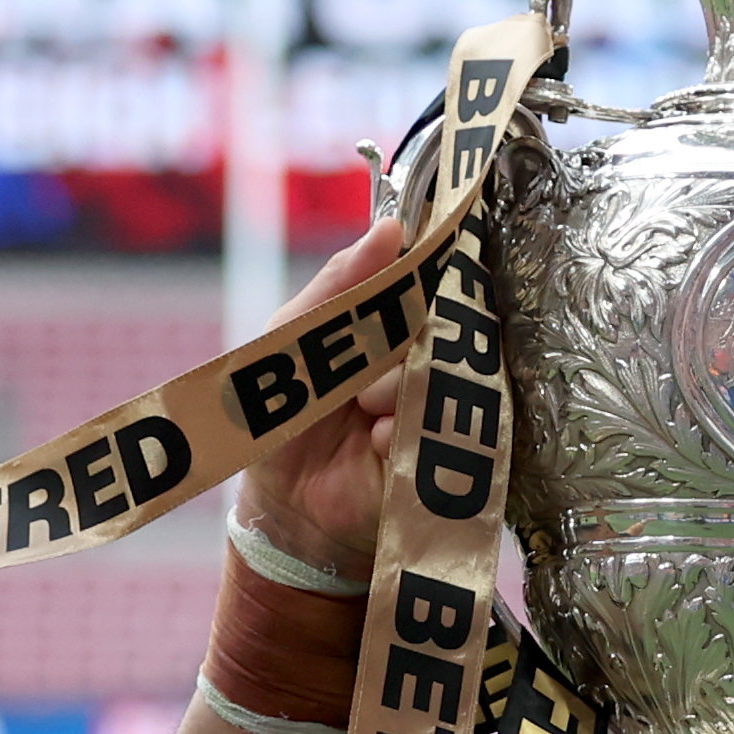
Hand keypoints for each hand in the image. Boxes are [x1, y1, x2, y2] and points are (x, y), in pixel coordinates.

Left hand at [237, 222, 412, 578]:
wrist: (287, 507)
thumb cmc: (285, 418)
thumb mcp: (294, 335)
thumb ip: (340, 282)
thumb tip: (392, 226)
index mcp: (392, 326)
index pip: (427, 281)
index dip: (426, 273)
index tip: (429, 260)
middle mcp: (424, 360)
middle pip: (436, 323)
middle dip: (392, 342)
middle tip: (356, 372)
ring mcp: (439, 406)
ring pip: (433, 373)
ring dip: (387, 393)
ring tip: (359, 418)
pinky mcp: (448, 455)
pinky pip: (435, 424)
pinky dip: (395, 432)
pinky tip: (374, 445)